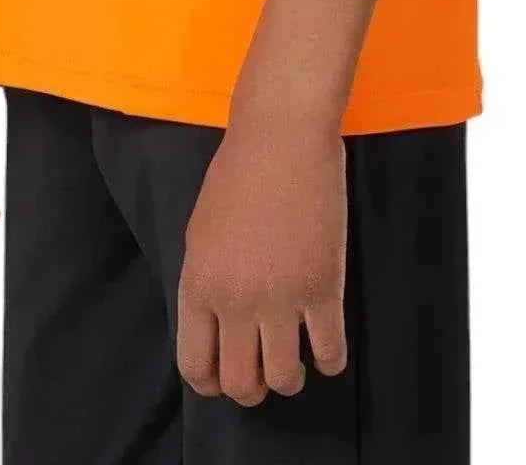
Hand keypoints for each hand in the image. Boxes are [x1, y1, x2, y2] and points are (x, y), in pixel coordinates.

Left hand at [176, 115, 348, 404]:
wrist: (281, 136)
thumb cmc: (237, 173)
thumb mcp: (200, 232)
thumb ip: (206, 283)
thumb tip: (217, 325)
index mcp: (199, 285)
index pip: (195, 364)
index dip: (210, 384)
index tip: (222, 381)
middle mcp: (235, 301)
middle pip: (240, 383)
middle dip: (250, 390)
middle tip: (262, 374)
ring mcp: (281, 299)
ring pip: (283, 378)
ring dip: (289, 379)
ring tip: (295, 364)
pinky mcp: (323, 289)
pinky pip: (329, 352)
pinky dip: (329, 361)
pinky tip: (326, 350)